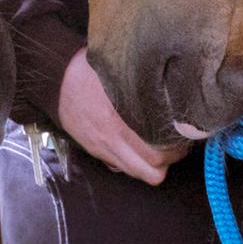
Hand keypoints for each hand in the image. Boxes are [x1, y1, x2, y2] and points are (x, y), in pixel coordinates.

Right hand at [56, 48, 189, 185]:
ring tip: (161, 148)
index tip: (185, 134)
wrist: (57, 78)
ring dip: (154, 166)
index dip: (178, 147)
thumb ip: (145, 86)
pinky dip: (135, 163)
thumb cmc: (90, 69)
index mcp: (122, 118)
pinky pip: (121, 167)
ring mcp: (104, 148)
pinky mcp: (96, 150)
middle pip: (153, 169)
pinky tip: (139, 146)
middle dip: (171, 159)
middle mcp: (113, 139)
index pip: (158, 151)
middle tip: (178, 143)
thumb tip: (173, 88)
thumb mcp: (120, 73)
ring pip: (138, 173)